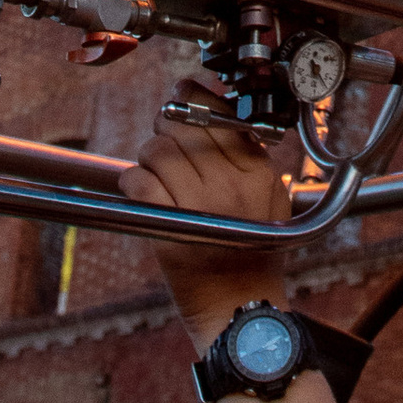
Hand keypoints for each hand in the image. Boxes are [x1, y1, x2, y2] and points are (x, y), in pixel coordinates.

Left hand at [123, 114, 294, 349]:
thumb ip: (249, 154)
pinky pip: (139, 182)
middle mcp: (230, 185)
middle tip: (164, 137)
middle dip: (166, 125)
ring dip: (148, 154)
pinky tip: (138, 187)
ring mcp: (200, 207)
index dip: (194, 97)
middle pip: (184, 126)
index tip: (182, 94)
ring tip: (153, 168)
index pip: (219, 114)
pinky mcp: (170, 229)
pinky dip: (132, 179)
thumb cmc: (252, 252)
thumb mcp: (270, 197)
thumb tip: (214, 106)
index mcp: (257, 172)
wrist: (240, 308)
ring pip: (158, 150)